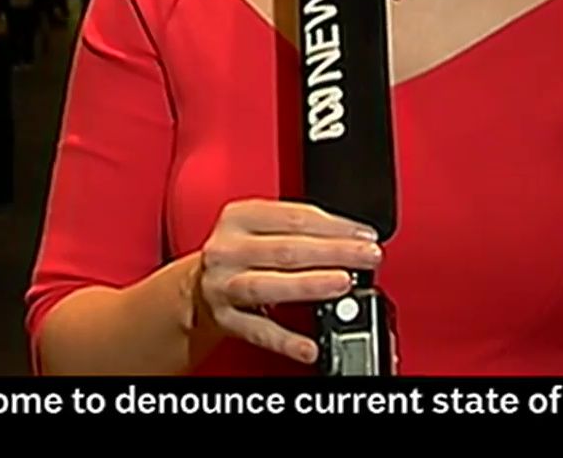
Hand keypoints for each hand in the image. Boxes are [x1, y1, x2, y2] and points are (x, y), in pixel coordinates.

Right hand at [191, 199, 381, 364]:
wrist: (195, 287)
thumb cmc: (240, 253)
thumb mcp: (260, 227)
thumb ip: (299, 228)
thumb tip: (352, 238)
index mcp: (239, 217)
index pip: (294, 216)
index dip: (335, 225)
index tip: (365, 234)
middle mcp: (227, 249)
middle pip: (286, 249)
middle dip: (333, 252)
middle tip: (367, 257)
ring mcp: (223, 285)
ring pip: (268, 285)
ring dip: (309, 285)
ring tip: (342, 285)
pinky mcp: (225, 319)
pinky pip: (259, 332)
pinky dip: (287, 341)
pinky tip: (310, 347)